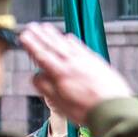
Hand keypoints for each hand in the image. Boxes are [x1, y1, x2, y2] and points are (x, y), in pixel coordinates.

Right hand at [19, 22, 133, 125]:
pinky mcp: (96, 61)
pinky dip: (72, 40)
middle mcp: (71, 63)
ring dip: (54, 34)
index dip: (31, 45)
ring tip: (45, 27)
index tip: (23, 36)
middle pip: (52, 45)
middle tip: (31, 26)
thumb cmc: (88, 110)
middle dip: (40, 35)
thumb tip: (36, 77)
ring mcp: (84, 60)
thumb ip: (46, 88)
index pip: (41, 55)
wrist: (114, 108)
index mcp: (60, 73)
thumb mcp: (59, 104)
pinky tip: (69, 37)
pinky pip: (80, 46)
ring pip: (65, 43)